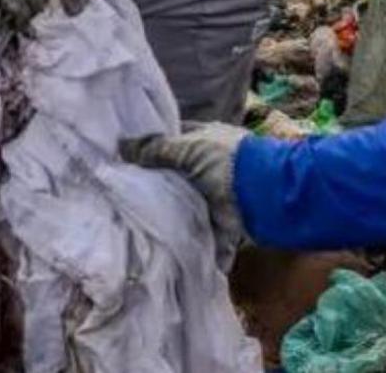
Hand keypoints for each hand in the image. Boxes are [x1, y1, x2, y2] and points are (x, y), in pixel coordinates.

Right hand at [121, 122, 247, 270]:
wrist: (263, 195)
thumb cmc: (226, 161)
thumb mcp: (188, 149)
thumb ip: (156, 149)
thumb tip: (122, 145)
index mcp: (204, 139)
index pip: (174, 140)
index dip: (153, 147)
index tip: (128, 160)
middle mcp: (209, 164)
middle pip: (177, 174)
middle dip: (158, 184)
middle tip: (125, 195)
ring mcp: (215, 193)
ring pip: (184, 203)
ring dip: (169, 214)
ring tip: (136, 224)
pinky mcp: (219, 221)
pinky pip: (196, 230)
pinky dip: (185, 239)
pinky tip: (160, 245)